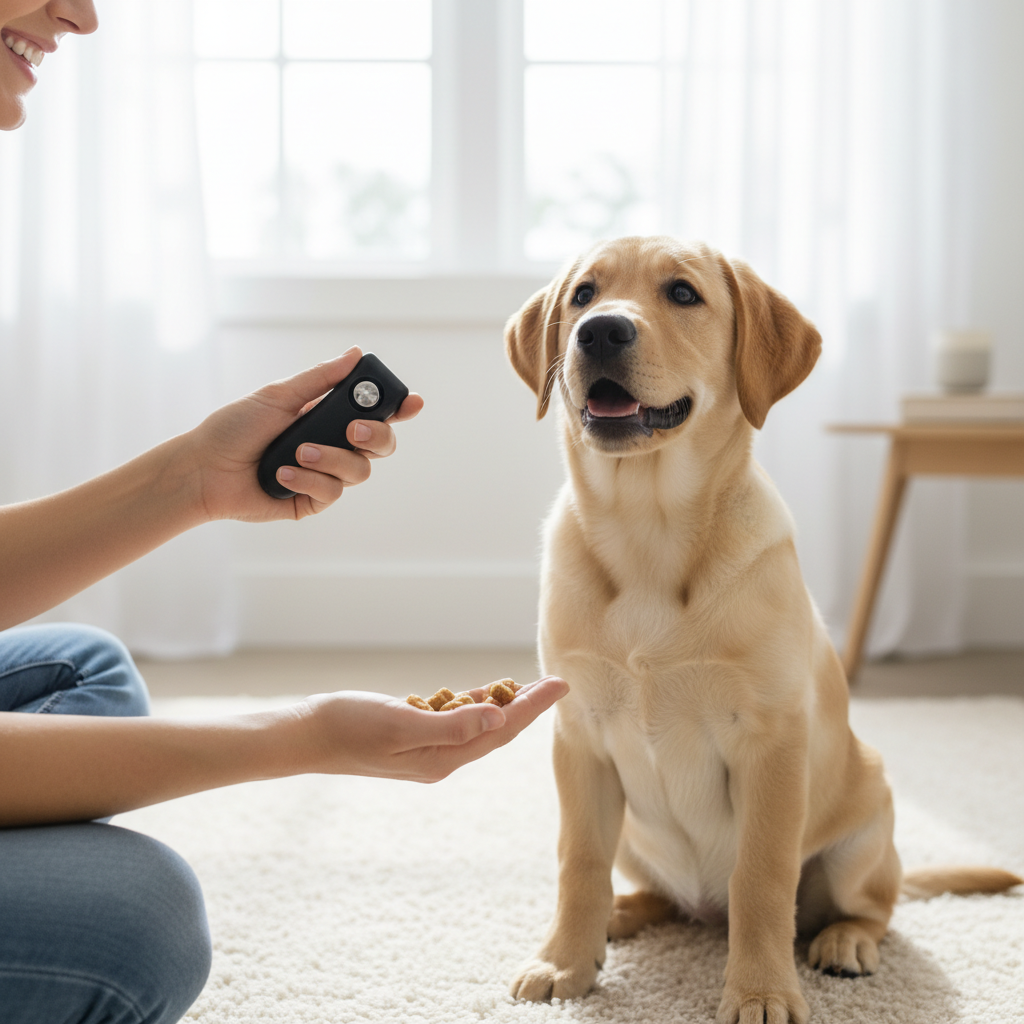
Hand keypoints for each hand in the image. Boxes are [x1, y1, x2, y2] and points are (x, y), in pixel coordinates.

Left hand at [187, 347, 423, 522]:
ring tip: (296, 453)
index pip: (374, 412)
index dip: (399, 409)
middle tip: (353, 431)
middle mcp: (332, 446)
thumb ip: (320, 378)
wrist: (204, 469)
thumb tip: (356, 353)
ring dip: (330, 459)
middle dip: (375, 436)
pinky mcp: (312, 501)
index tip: (412, 402)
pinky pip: (332, 492)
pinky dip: (308, 479)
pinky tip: (282, 474)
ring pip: (359, 471)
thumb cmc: (234, 428)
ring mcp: (325, 475)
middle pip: (381, 445)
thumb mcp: (279, 395)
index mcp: (328, 417)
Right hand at [294, 677, 568, 781]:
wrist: (307, 736)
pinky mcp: (411, 735)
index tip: (560, 686)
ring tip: (530, 686)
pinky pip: (454, 719)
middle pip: (496, 730)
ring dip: (504, 704)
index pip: (501, 730)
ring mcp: (425, 748)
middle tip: (556, 683)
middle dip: (527, 706)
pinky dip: (473, 704)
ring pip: (477, 724)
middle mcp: (440, 758)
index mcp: (442, 759)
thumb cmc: (349, 727)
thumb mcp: (402, 724)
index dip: (533, 707)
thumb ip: (451, 725)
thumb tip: (497, 716)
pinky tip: (484, 692)